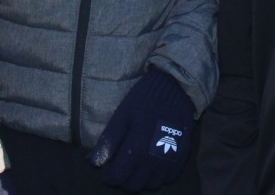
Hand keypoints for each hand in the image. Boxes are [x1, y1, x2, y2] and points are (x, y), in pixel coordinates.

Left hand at [88, 68, 195, 191]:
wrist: (175, 89)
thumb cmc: (144, 100)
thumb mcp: (122, 116)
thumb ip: (108, 141)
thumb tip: (95, 163)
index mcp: (135, 151)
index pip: (116, 178)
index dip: (108, 174)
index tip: (108, 166)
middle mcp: (152, 162)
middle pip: (133, 186)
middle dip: (123, 178)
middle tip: (122, 164)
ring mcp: (168, 163)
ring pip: (150, 185)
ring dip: (141, 179)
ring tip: (137, 163)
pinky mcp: (180, 160)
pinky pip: (166, 179)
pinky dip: (158, 175)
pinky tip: (153, 161)